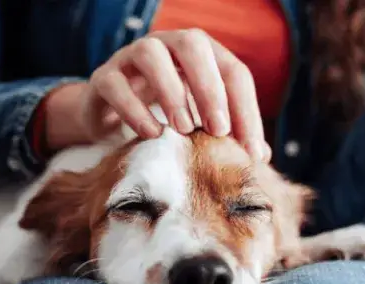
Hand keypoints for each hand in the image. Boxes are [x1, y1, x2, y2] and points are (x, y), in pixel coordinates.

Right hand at [43, 29, 270, 160]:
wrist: (109, 118)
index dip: (245, 109)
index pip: (232, 71)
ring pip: (151, 54)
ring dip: (172, 91)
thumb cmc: (164, 118)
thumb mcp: (199, 123)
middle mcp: (167, 45)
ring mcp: (130, 57)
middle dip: (210, 87)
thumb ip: (228, 134)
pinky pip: (115, 83)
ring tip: (184, 130)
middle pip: (193, 45)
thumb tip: (260, 157)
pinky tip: (151, 134)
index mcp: (200, 54)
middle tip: (218, 130)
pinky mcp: (103, 78)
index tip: (249, 151)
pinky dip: (134, 108)